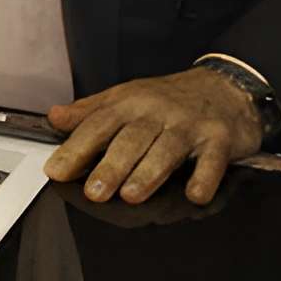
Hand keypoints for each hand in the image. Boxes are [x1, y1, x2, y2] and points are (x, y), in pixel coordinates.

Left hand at [42, 67, 261, 206]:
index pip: (99, 124)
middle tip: (94, 192)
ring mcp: (190, 125)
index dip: (76, 148)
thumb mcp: (126, 97)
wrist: (225, 85)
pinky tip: (194, 195)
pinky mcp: (219, 138)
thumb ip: (90, 111)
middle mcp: (158, 112)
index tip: (56, 171)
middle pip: (131, 138)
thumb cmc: (169, 98)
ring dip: (149, 173)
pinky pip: (212, 159)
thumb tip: (54, 118)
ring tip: (131, 195)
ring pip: (167, 149)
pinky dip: (205, 177)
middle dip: (112, 166)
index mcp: (130, 102)